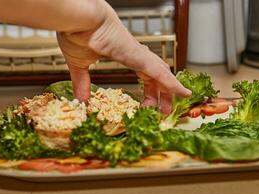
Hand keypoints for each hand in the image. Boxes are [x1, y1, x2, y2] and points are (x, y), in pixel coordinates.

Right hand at [57, 1, 190, 113]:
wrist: (77, 18)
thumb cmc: (78, 32)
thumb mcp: (80, 65)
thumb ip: (82, 82)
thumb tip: (82, 101)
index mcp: (124, 55)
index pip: (144, 75)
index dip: (149, 91)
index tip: (147, 106)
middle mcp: (135, 55)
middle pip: (156, 76)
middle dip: (161, 94)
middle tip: (163, 111)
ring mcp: (137, 54)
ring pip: (161, 74)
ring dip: (168, 91)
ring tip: (173, 106)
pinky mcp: (136, 55)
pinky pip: (158, 72)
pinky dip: (171, 83)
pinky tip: (181, 93)